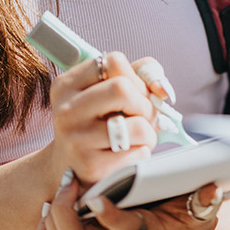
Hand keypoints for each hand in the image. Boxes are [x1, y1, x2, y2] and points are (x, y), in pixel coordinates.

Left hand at [35, 177, 223, 229]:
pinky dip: (46, 229)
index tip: (95, 197)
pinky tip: (52, 204)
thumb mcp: (203, 208)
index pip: (121, 229)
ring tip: (58, 192)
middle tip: (69, 183)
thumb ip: (206, 199)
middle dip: (63, 215)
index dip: (107, 216)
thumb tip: (211, 189)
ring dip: (50, 223)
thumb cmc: (189, 218)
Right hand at [49, 51, 157, 185]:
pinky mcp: (91, 166)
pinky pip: (138, 152)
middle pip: (123, 88)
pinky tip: (129, 154)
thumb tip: (163, 89)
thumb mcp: (107, 93)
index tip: (135, 93)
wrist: (69, 169)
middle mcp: (66, 110)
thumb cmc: (97, 124)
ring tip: (138, 137)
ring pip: (137, 124)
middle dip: (144, 103)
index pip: (113, 61)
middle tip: (142, 116)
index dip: (135, 77)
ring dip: (148, 131)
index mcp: (67, 85)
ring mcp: (76, 139)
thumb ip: (139, 75)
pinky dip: (143, 151)